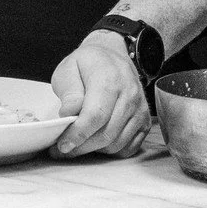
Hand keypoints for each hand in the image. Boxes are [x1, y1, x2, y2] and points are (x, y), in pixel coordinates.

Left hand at [50, 31, 151, 157]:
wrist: (112, 56)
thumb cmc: (88, 64)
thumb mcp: (69, 69)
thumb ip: (69, 92)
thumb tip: (70, 114)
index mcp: (109, 78)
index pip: (95, 115)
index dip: (78, 134)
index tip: (62, 145)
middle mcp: (129, 94)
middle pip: (106, 133)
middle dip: (82, 146)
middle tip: (64, 149)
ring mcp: (140, 109)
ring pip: (117, 143)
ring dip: (95, 150)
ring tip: (77, 145)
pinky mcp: (144, 121)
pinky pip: (128, 147)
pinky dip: (110, 150)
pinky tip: (96, 143)